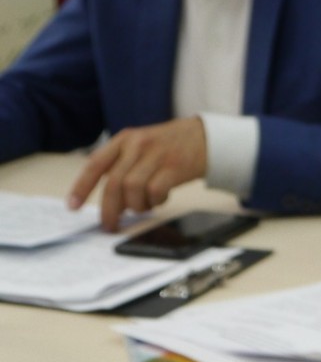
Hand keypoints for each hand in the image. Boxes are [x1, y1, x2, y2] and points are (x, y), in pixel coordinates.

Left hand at [68, 117, 207, 230]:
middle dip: (109, 209)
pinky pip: (155, 191)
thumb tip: (112, 202)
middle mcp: (137, 145)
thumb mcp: (142, 147)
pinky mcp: (175, 167)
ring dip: (136, 205)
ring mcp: (157, 155)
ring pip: (133, 188)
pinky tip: (160, 199)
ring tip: (144, 206)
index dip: (82, 186)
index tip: (73, 206)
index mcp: (124, 140)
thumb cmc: (172, 146)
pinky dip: (155, 201)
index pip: (96, 164)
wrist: (207, 137)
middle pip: (114, 182)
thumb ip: (125, 167)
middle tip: (110, 225)